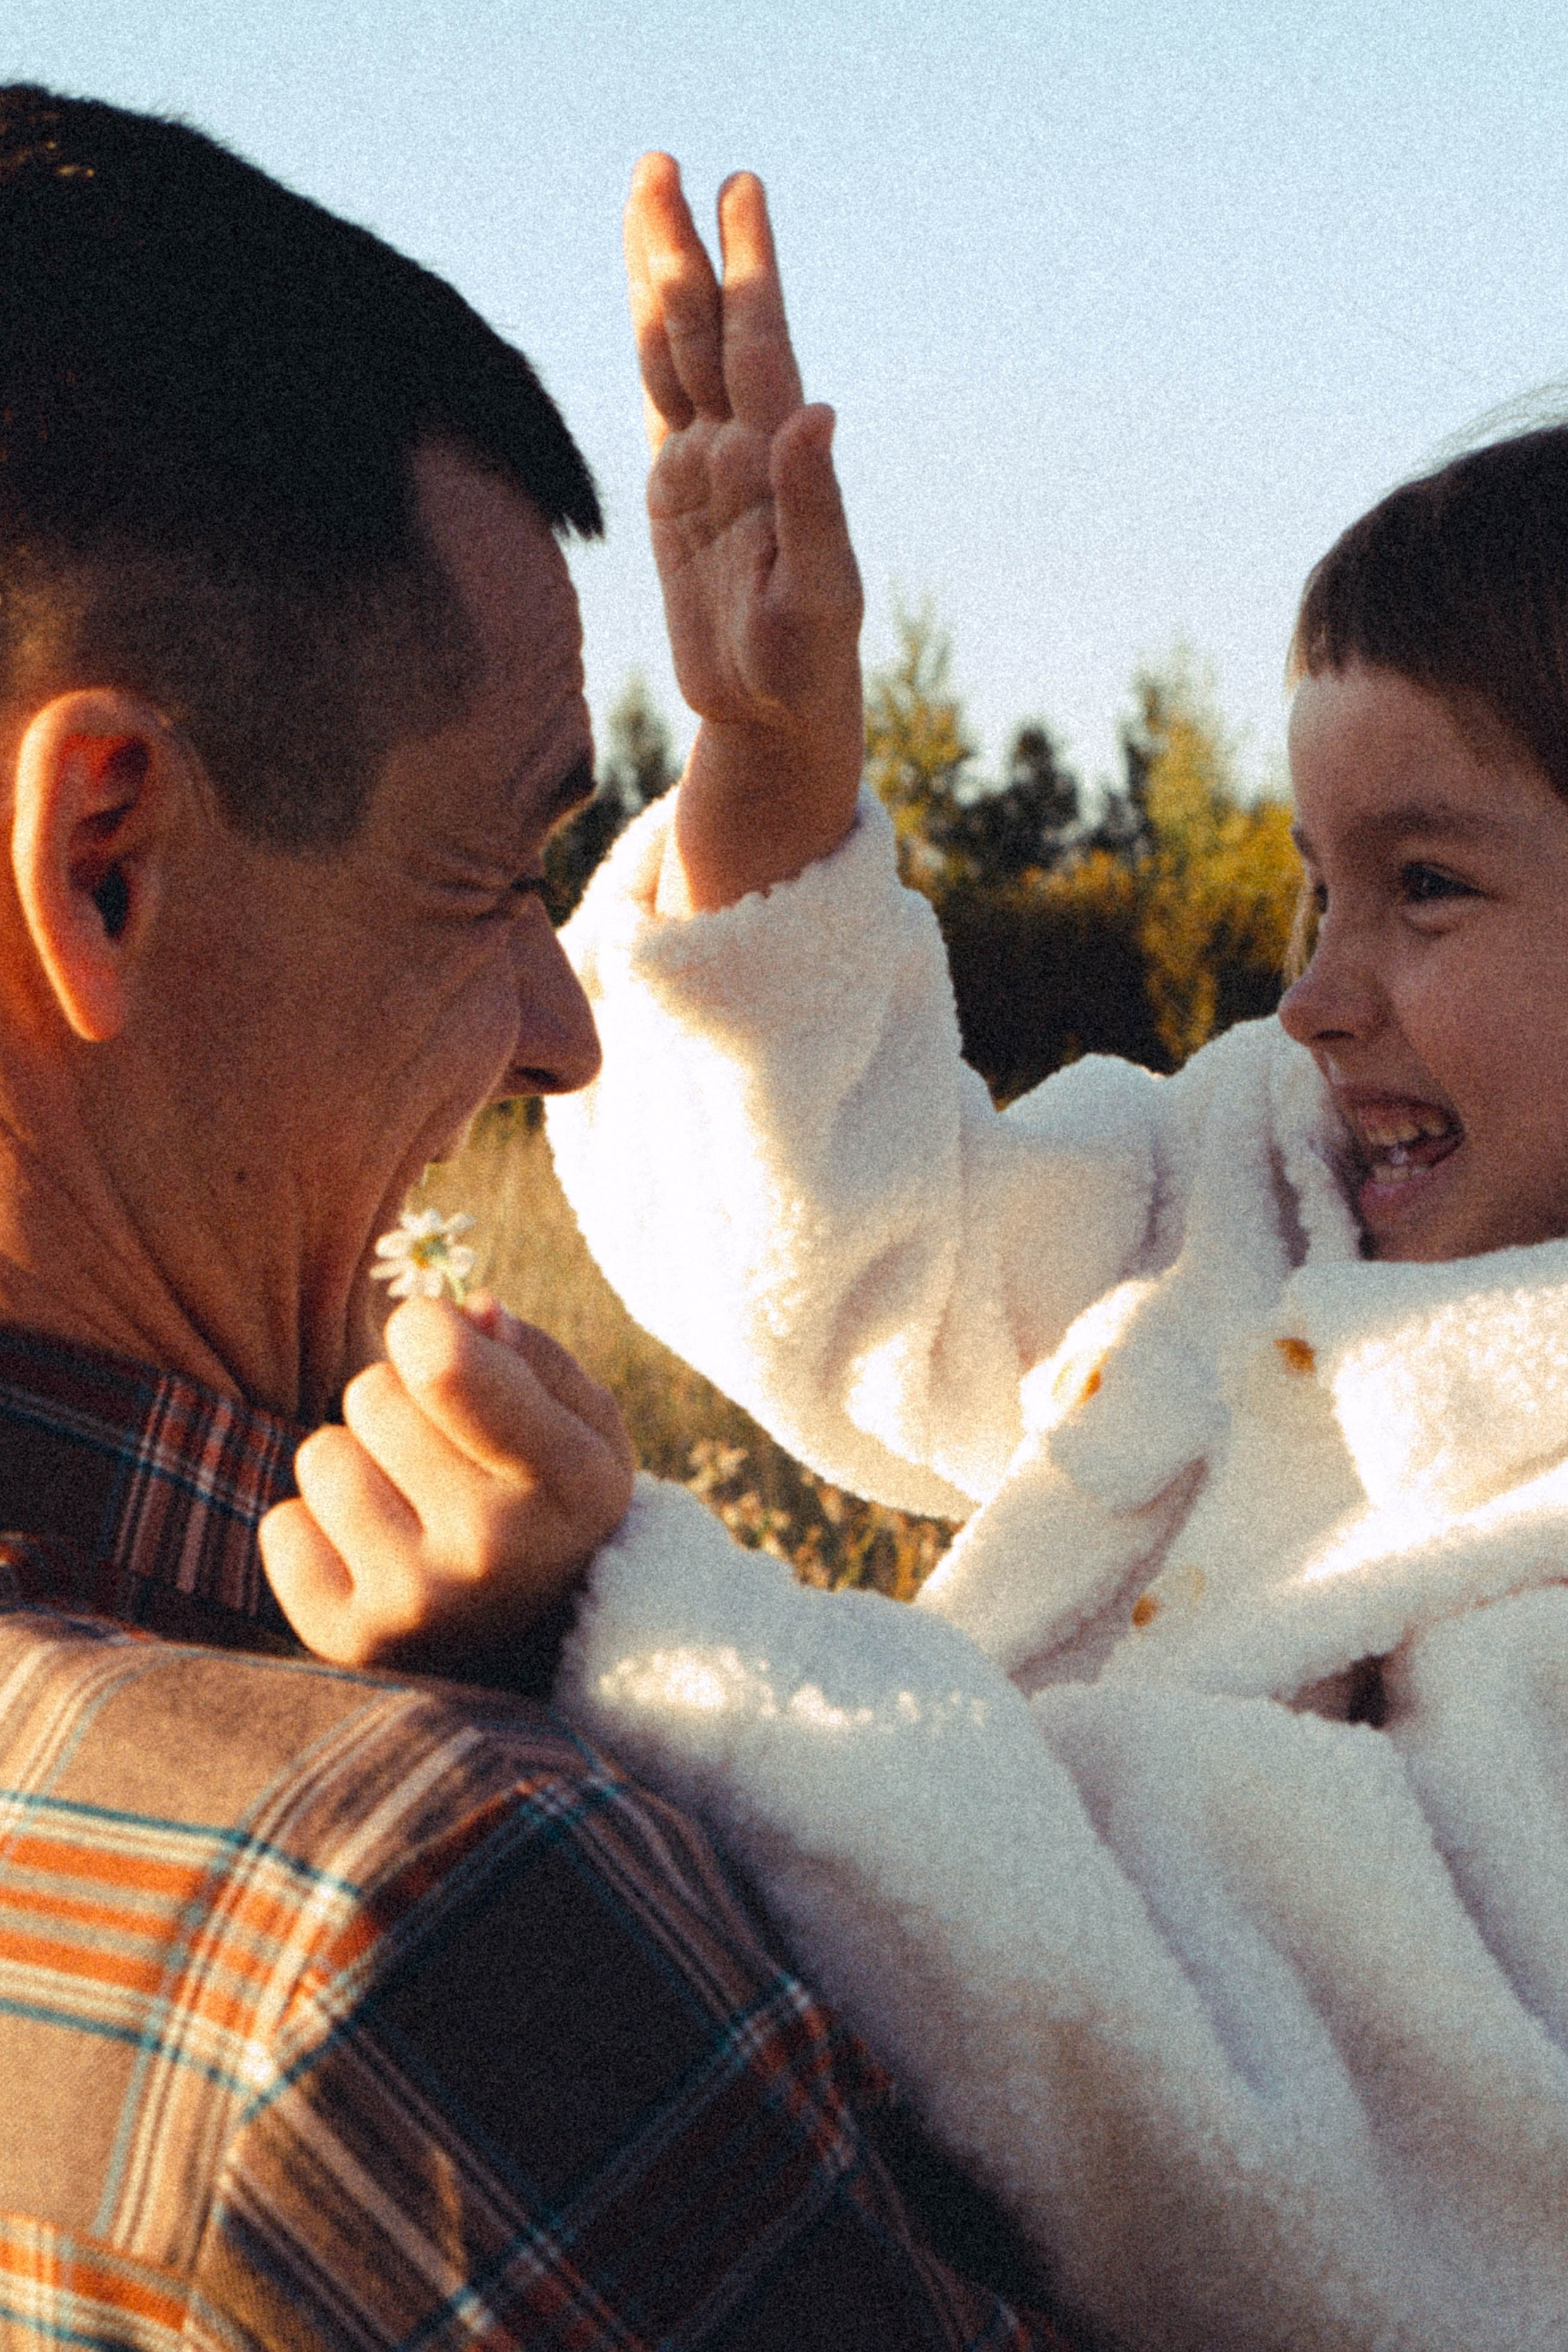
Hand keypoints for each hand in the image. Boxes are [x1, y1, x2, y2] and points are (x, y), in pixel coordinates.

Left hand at [260, 1293, 634, 1676]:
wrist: (537, 1638)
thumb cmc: (549, 1497)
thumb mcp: (579, 1419)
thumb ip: (528, 1352)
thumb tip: (469, 1312)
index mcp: (569, 1480)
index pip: (442, 1364)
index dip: (427, 1329)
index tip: (444, 1352)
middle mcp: (495, 1549)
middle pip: (370, 1392)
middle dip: (395, 1402)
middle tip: (439, 1454)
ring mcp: (418, 1603)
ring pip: (322, 1454)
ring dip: (354, 1462)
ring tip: (406, 1504)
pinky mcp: (349, 1640)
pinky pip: (281, 1525)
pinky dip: (314, 1528)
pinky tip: (372, 1553)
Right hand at [626, 153, 863, 912]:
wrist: (775, 714)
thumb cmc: (806, 666)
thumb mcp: (816, 595)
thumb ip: (813, 505)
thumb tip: (817, 411)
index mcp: (775, 461)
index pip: (760, 343)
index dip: (751, 266)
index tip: (740, 190)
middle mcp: (742, 448)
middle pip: (706, 328)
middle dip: (686, 247)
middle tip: (664, 163)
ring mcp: (705, 467)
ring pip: (675, 353)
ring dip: (662, 278)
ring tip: (647, 200)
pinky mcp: (674, 496)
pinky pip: (654, 402)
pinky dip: (649, 349)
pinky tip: (646, 304)